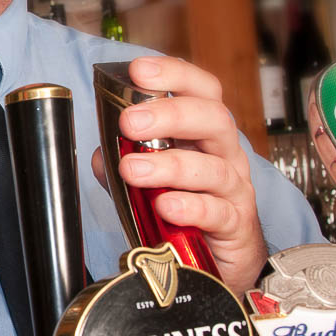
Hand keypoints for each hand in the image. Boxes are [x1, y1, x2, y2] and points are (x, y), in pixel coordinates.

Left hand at [91, 56, 265, 294]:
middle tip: (130, 122)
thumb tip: (99, 156)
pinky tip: (166, 205)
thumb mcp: (152, 182)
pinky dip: (191, 206)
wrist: (222, 264)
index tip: (140, 71)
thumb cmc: (190, 213)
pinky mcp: (235, 226)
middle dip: (170, 114)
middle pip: (213, 120)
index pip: (201, 92)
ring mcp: (234, 190)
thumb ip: (126, 165)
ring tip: (134, 170)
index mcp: (204, 136)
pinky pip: (218, 212)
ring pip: (213, 167)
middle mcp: (225, 156)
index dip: (174, 75)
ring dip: (170, 165)